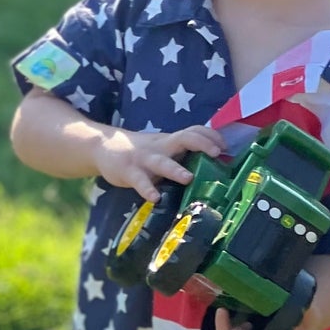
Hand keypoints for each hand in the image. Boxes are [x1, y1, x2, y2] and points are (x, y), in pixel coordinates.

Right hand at [93, 124, 226, 200]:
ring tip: (188, 178)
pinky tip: (155, 198)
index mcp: (170, 141)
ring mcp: (144, 159)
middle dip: (201, 144)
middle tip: (216, 154)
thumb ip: (181, 153)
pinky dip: (147, 189)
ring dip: (175, 169)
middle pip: (184, 139)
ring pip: (162, 162)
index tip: (225, 146)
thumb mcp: (162, 147)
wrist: (104, 146)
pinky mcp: (129, 171)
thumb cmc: (141, 151)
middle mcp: (160, 147)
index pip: (194, 131)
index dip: (210, 135)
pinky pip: (139, 181)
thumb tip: (212, 165)